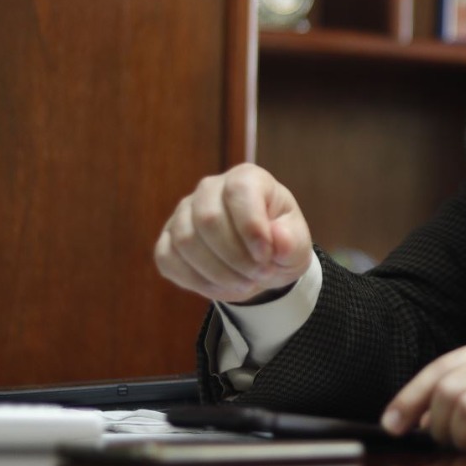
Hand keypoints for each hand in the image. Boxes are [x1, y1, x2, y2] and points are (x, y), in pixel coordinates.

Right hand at [153, 162, 312, 303]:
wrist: (260, 261)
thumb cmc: (280, 244)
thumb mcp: (297, 245)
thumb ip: (292, 242)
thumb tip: (278, 239)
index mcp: (247, 178)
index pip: (240, 191)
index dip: (251, 227)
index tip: (267, 256)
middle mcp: (210, 188)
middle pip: (208, 219)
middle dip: (235, 256)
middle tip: (260, 275)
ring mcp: (183, 213)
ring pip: (186, 241)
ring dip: (218, 271)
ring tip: (246, 284)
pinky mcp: (168, 239)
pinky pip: (169, 259)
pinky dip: (196, 280)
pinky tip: (222, 287)